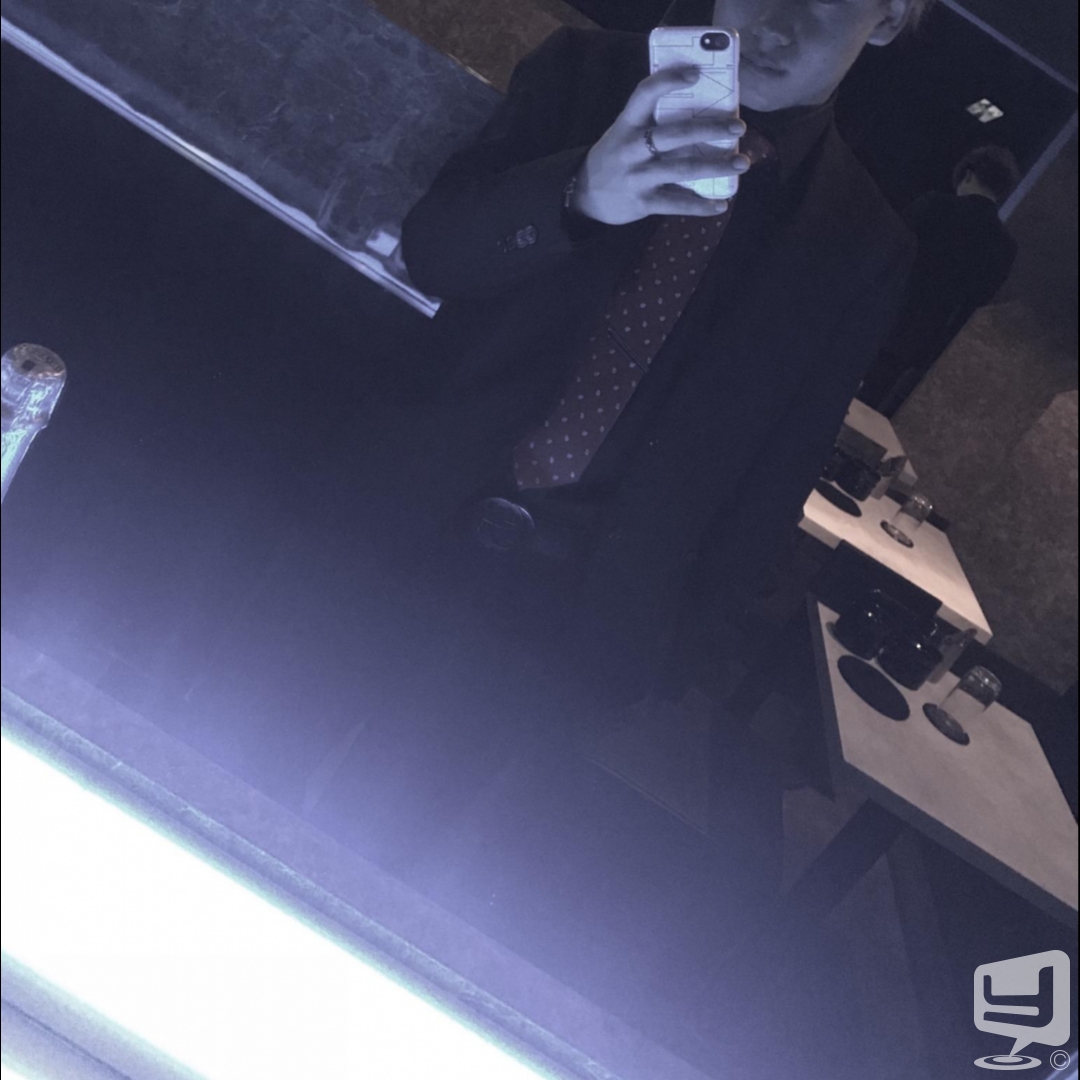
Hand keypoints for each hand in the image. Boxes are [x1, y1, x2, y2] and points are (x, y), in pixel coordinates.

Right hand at [570, 67, 749, 225]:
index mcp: (627, 124)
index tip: (696, 73)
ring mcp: (637, 177)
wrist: (584, 195)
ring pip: (682, 169)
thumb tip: (699, 110)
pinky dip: (700, 205)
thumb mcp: (624, 133)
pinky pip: (676, 203)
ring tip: (742, 163)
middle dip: (710, 129)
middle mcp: (631, 148)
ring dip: (716, 166)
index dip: (669, 80)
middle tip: (739, 126)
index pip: (645, 94)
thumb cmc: (615, 157)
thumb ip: (651, 122)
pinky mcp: (642, 202)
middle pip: (675, 134)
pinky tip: (721, 204)